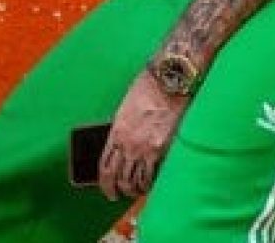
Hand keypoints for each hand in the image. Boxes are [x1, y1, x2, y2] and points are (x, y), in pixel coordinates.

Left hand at [99, 68, 188, 199]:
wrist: (170, 80)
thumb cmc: (150, 86)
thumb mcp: (127, 108)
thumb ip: (123, 127)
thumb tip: (123, 140)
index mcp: (115, 132)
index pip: (104, 165)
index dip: (104, 182)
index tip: (107, 187)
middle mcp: (126, 144)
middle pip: (116, 176)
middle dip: (116, 189)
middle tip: (118, 195)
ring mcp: (143, 147)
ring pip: (133, 179)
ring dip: (133, 189)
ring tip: (136, 192)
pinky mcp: (161, 148)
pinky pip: (151, 174)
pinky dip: (149, 182)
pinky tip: (150, 184)